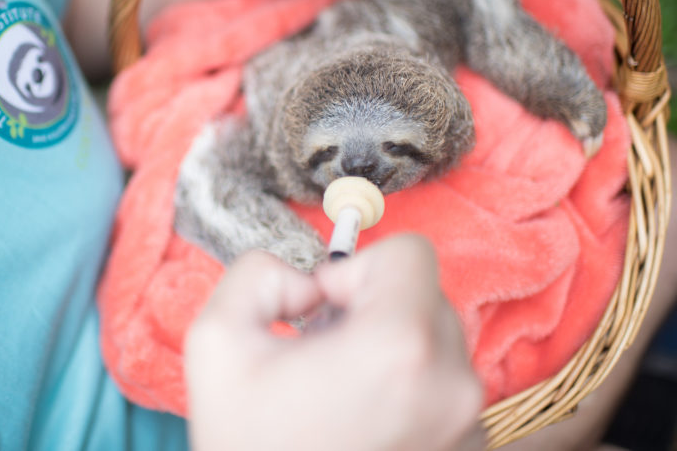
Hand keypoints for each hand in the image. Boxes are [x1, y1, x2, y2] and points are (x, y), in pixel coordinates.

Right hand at [184, 236, 484, 450]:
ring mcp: (468, 425)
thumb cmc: (249, 447)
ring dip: (393, 348)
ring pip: (437, 341)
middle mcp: (451, 383)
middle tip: (324, 352)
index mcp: (398, 345)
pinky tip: (363, 422)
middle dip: (373, 308)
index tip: (323, 311)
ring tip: (342, 392)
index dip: (355, 268)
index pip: (409, 252)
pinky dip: (411, 389)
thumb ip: (259, 273)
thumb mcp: (216, 341)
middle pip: (425, 294)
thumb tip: (308, 284)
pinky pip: (446, 387)